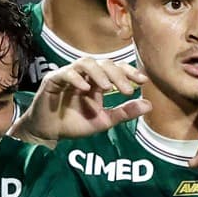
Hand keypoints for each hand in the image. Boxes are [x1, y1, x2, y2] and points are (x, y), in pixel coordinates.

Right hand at [14, 58, 148, 144]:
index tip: (143, 81)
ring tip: (107, 86)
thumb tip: (149, 105)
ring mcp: (68, 75)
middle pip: (103, 63)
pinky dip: (75, 78)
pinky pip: (65, 73)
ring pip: (85, 63)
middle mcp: (84, 75)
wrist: (48, 133)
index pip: (116, 69)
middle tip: (128, 90)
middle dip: (117, 74)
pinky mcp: (53, 80)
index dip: (129, 72)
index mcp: (97, 82)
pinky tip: (85, 88)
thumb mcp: (103, 120)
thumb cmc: (74, 124)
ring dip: (98, 73)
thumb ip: (124, 112)